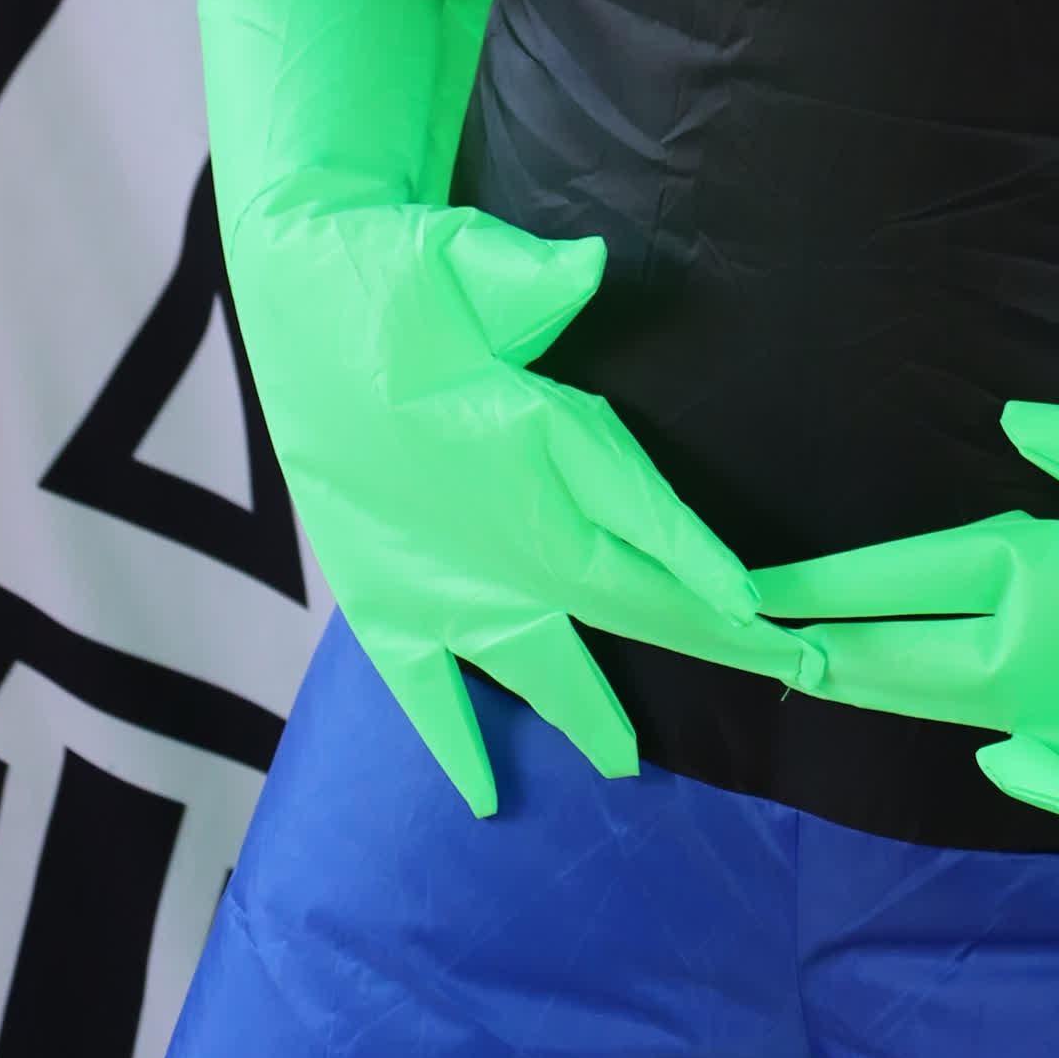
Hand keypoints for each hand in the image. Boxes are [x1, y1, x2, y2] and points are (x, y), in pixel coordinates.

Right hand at [243, 194, 816, 810]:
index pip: (641, 517)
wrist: (291, 294)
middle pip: (616, 594)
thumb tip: (592, 267)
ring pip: (532, 656)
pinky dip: (452, 738)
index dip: (703, 567)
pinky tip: (483, 796)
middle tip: (766, 682)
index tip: (765, 616)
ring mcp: (432, 574)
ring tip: (625, 762)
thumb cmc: (392, 270)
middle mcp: (488, 529)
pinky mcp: (378, 590)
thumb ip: (533, 283)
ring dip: (585, 705)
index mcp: (522, 441)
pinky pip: (421, 685)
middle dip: (698, 637)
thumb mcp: (464, 262)